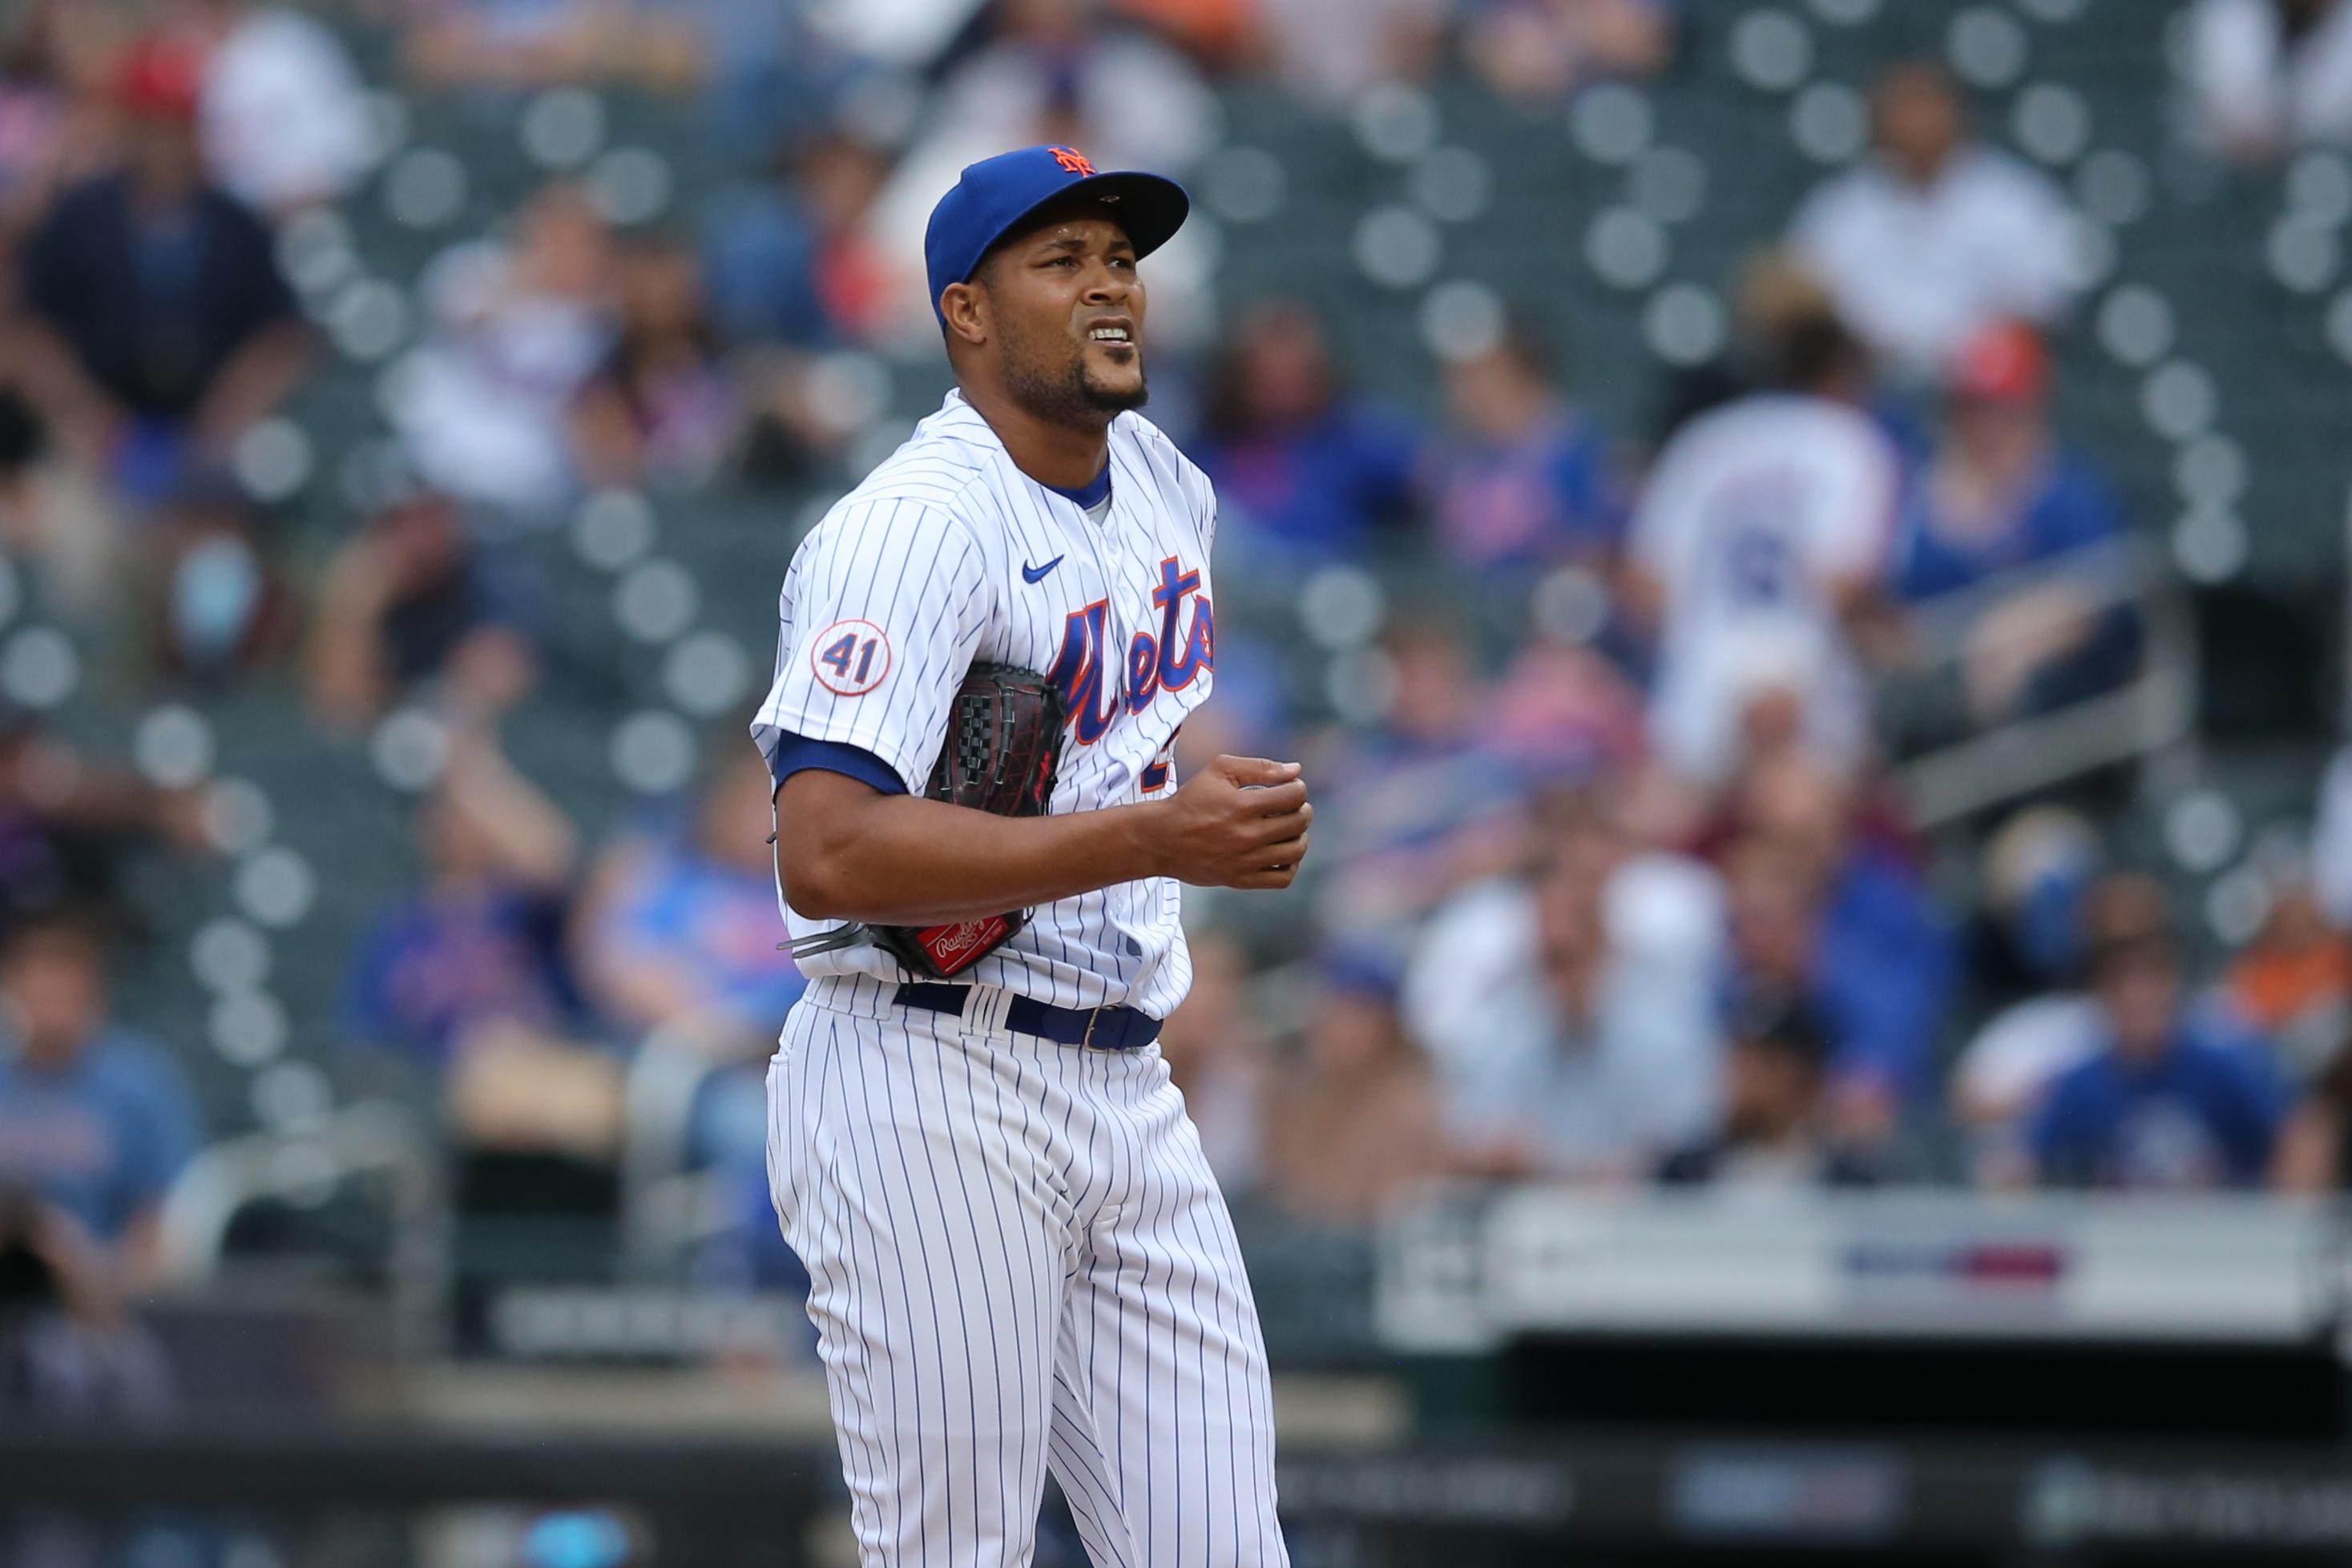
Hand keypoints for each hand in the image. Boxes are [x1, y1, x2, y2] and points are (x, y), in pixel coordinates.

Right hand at [1150, 754, 1310, 890]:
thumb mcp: (1219, 770)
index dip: (1298, 788)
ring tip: (1288, 830)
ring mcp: (1245, 861)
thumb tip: (1297, 770)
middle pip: (1299, 822)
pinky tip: (1280, 853)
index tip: (1289, 788)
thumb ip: (1260, 766)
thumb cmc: (1191, 800)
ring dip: (1299, 836)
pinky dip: (1290, 865)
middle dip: (1302, 809)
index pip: (1295, 795)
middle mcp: (1247, 835)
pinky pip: (1283, 878)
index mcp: (1243, 805)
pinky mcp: (1241, 880)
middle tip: (1291, 807)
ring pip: (1296, 851)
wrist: (1161, 839)